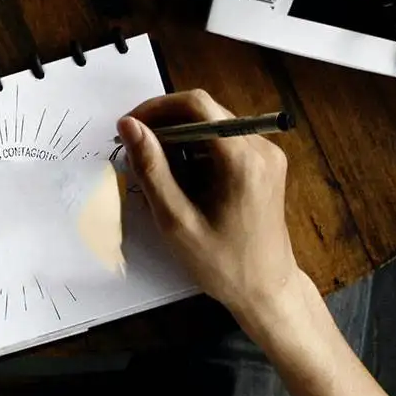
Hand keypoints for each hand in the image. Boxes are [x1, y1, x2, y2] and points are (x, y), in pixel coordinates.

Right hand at [117, 90, 301, 323]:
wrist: (267, 291)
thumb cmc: (223, 265)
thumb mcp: (177, 221)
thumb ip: (152, 169)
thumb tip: (129, 126)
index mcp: (243, 160)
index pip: (197, 105)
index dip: (157, 108)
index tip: (130, 127)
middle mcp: (261, 147)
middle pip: (205, 112)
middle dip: (165, 125)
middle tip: (136, 153)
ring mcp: (267, 154)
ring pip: (212, 125)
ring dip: (180, 140)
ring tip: (159, 174)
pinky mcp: (265, 164)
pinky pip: (225, 141)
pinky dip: (198, 151)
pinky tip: (184, 181)